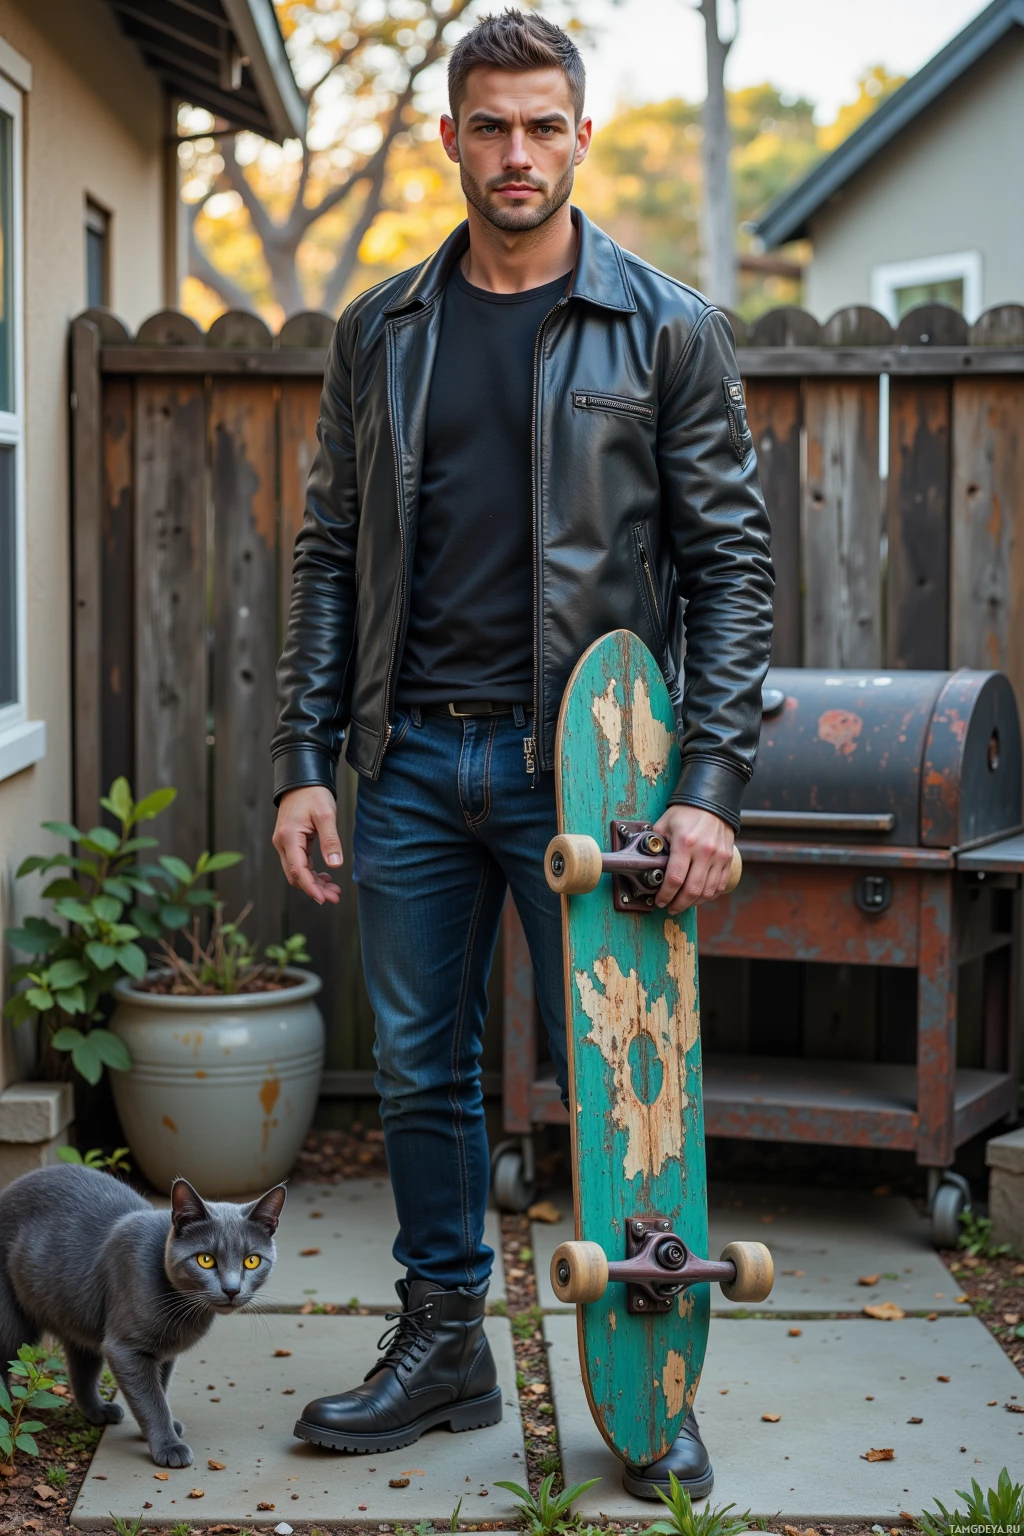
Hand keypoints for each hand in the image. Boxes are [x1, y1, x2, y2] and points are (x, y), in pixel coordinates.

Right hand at [272, 787, 342, 906]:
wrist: (302, 779)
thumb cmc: (314, 794)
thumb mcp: (326, 815)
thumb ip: (330, 841)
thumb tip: (335, 865)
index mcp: (289, 837)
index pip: (297, 870)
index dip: (310, 887)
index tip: (324, 898)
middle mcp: (283, 842)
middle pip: (295, 875)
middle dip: (314, 889)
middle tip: (335, 897)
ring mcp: (285, 842)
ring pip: (297, 871)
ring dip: (313, 882)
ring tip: (334, 890)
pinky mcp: (291, 841)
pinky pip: (299, 862)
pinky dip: (311, 872)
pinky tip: (326, 877)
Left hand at [651, 804, 734, 912]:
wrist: (712, 801)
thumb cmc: (686, 812)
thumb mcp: (664, 824)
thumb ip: (656, 845)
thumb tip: (648, 863)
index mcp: (685, 843)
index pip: (674, 878)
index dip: (665, 895)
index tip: (660, 901)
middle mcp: (705, 852)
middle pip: (692, 890)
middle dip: (678, 904)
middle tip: (670, 907)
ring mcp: (719, 857)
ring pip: (707, 891)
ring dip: (693, 903)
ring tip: (683, 904)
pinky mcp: (728, 859)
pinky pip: (720, 885)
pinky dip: (709, 895)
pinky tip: (699, 896)